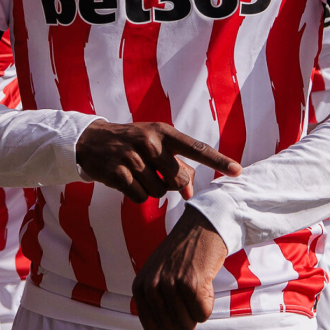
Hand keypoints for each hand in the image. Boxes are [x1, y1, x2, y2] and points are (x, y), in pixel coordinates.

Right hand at [76, 121, 242, 201]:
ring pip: (159, 191)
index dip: (218, 161)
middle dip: (173, 184)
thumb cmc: (133, 144)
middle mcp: (149, 142)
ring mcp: (132, 157)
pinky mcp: (118, 173)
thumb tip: (190, 193)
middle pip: (178, 180)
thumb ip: (176, 166)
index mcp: (163, 132)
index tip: (238, 171)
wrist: (91, 141)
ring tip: (138, 173)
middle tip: (157, 174)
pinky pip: (140, 197)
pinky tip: (126, 180)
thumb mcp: (155, 146)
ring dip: (152, 189)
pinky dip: (136, 194)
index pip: (196, 148)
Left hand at [133, 207, 230, 329]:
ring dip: (198, 310)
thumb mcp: (164, 279)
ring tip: (197, 287)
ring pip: (188, 323)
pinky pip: (203, 314)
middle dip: (186, 319)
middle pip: (172, 328)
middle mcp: (151, 286)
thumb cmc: (183, 255)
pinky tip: (206, 284)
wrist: (202, 227)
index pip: (152, 328)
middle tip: (190, 295)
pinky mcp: (191, 283)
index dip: (170, 322)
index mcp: (139, 286)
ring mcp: (170, 284)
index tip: (178, 304)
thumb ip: (165, 310)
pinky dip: (209, 304)